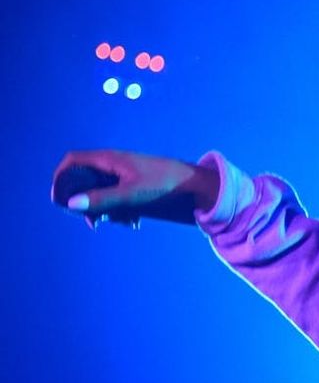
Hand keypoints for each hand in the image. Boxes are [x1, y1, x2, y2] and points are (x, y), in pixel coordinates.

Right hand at [50, 150, 219, 227]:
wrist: (195, 185)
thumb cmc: (164, 185)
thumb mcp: (131, 195)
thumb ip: (102, 200)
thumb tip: (72, 205)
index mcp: (109, 159)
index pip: (73, 160)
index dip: (61, 177)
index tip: (58, 199)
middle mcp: (113, 163)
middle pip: (85, 180)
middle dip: (87, 203)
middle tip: (94, 224)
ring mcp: (124, 174)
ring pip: (102, 192)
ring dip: (106, 211)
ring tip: (124, 223)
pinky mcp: (134, 184)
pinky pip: (117, 197)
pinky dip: (120, 211)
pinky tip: (134, 222)